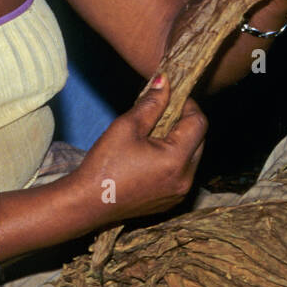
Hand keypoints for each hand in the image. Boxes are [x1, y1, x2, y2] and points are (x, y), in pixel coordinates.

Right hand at [72, 74, 206, 223]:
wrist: (87, 204)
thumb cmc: (104, 164)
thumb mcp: (126, 126)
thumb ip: (151, 103)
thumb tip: (166, 82)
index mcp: (176, 160)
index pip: (199, 123)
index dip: (188, 105)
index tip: (172, 97)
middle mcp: (185, 179)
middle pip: (199, 140)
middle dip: (185, 123)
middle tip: (162, 113)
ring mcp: (179, 193)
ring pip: (192, 157)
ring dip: (180, 141)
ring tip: (154, 134)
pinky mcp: (171, 201)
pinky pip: (182, 173)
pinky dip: (174, 160)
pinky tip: (151, 155)